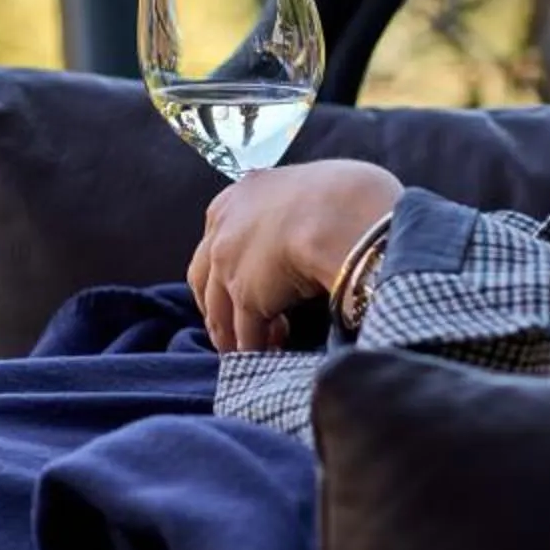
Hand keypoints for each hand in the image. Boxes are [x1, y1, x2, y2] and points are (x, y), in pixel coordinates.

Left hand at [187, 160, 402, 354]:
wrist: (343, 211)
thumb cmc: (345, 194)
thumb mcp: (303, 192)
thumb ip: (292, 212)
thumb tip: (310, 229)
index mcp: (236, 199)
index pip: (217, 240)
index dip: (225, 268)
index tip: (237, 285)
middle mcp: (222, 229)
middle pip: (205, 280)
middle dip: (217, 307)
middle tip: (231, 329)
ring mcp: (228, 265)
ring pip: (220, 312)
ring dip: (234, 336)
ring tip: (252, 351)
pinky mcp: (245, 297)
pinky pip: (245, 334)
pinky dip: (254, 350)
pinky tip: (268, 358)